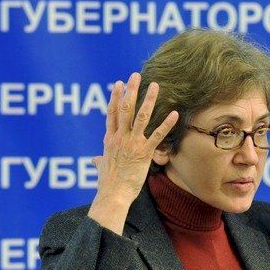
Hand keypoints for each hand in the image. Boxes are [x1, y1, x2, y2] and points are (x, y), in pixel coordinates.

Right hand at [92, 73, 178, 205]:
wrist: (113, 194)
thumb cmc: (107, 184)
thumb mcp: (102, 168)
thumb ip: (99, 161)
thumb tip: (95, 160)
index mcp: (110, 139)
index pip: (112, 113)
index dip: (116, 97)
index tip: (119, 83)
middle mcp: (120, 138)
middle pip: (125, 109)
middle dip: (131, 90)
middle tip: (137, 75)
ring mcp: (132, 144)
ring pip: (141, 117)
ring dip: (148, 99)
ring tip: (155, 86)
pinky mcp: (144, 153)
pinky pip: (157, 135)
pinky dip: (166, 124)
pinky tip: (174, 113)